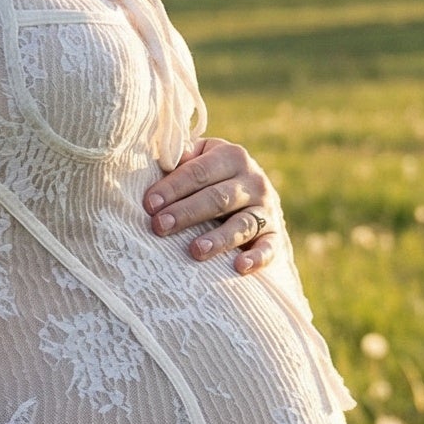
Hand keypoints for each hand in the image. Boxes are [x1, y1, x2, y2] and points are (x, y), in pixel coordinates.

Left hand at [143, 137, 278, 274]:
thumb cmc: (213, 178)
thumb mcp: (202, 159)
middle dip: (187, 212)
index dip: (173, 187)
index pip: (199, 171)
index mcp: (232, 157)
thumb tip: (163, 162)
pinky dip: (256, 257)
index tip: (149, 204)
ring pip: (242, 224)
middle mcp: (253, 181)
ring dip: (218, 239)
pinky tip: (240, 266)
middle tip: (160, 226)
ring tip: (195, 250)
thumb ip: (183, 160)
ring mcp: (266, 209)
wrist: (256, 197)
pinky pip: (268, 247)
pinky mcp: (274, 235)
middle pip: (218, 198)